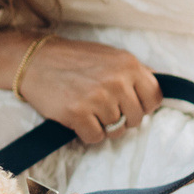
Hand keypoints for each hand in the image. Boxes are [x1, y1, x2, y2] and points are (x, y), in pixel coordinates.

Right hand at [14, 37, 161, 144]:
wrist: (35, 60)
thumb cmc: (74, 59)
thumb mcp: (110, 56)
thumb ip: (134, 72)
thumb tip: (158, 87)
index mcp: (129, 64)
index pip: (155, 98)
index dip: (143, 106)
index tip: (129, 105)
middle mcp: (116, 81)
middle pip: (136, 118)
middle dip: (122, 119)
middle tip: (103, 108)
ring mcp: (97, 98)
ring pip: (115, 130)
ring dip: (102, 125)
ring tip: (87, 109)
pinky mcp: (78, 113)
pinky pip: (95, 137)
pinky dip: (87, 133)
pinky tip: (78, 118)